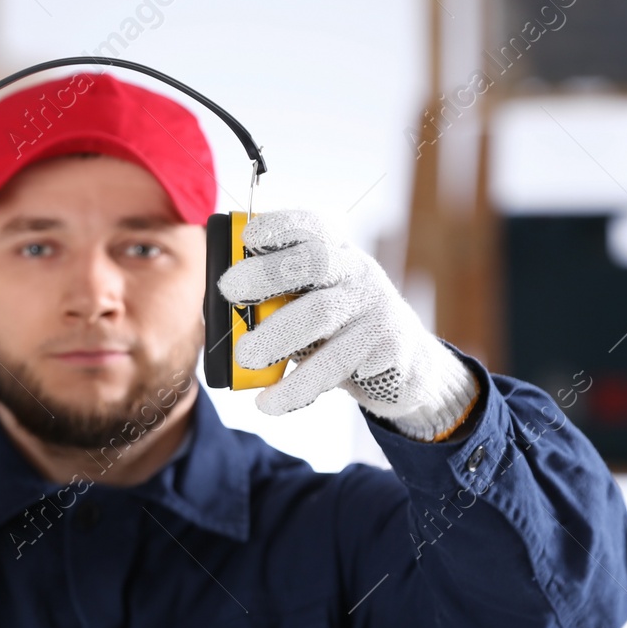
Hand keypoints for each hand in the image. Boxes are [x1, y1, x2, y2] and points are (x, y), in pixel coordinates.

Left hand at [216, 209, 478, 440]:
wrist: (408, 369)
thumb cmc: (341, 330)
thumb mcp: (315, 303)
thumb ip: (279, 301)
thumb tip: (218, 316)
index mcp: (335, 253)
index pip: (309, 227)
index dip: (278, 226)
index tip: (246, 236)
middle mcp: (357, 273)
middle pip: (314, 262)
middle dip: (267, 272)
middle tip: (228, 291)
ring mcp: (375, 309)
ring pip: (322, 314)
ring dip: (277, 336)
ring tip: (246, 357)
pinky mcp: (386, 349)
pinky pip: (335, 367)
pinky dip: (297, 387)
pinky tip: (272, 401)